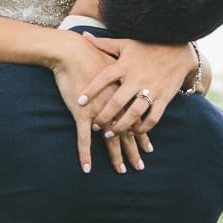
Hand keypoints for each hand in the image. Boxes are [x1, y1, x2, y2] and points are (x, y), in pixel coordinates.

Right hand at [47, 32, 151, 174]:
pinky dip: (85, 155)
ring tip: (122, 170)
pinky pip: (83, 140)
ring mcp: (100, 112)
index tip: (148, 148)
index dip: (142, 135)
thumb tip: (128, 76)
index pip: (137, 120)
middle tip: (140, 166)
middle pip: (128, 133)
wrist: (73, 52)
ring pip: (110, 140)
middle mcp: (116, 107)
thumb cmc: (92, 54)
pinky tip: (87, 168)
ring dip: (116, 157)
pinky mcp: (83, 115)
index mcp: (124, 96)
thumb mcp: (114, 64)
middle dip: (134, 151)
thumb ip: (122, 72)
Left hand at [76, 36, 192, 136]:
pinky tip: (133, 131)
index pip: (104, 78)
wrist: (179, 50)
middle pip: (117, 102)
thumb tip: (84, 35)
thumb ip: (104, 43)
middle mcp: (137, 78)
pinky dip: (142, 127)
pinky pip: (152, 118)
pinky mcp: (164, 98)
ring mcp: (151, 89)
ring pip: (133, 113)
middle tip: (95, 126)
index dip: (91, 90)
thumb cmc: (148, 47)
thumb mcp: (126, 44)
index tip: (80, 102)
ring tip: (110, 133)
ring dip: (120, 126)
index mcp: (125, 65)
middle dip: (104, 117)